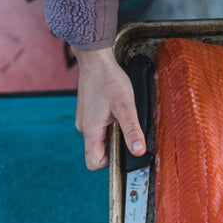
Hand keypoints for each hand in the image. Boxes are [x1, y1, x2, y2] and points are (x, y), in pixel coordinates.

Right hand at [72, 47, 146, 169]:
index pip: (93, 162)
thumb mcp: (126, 106)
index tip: (125, 151)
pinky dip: (110, 126)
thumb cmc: (109, 80)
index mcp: (90, 130)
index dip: (110, 163)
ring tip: (123, 119)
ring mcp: (85, 120)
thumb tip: (138, 152)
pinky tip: (118, 112)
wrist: (96, 59)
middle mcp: (84, 128)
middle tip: (128, 132)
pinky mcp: (88, 113)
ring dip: (113, 135)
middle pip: (97, 152)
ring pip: (99, 139)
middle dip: (114, 148)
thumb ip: (132, 130)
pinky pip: (99, 128)